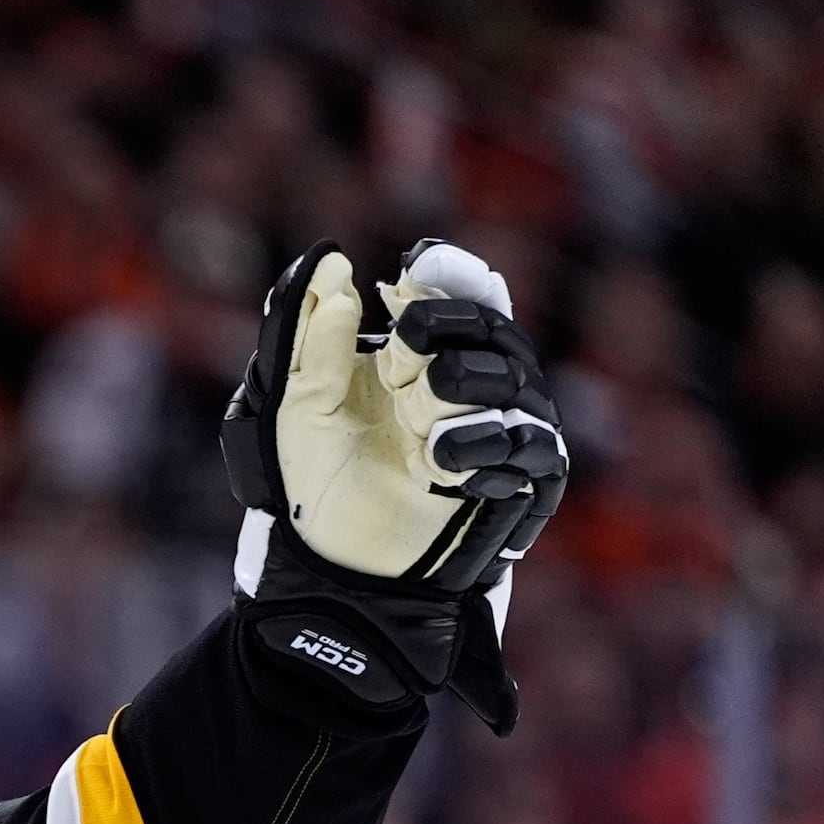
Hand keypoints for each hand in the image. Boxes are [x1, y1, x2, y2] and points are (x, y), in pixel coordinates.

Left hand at [219, 238, 570, 730]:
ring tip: (419, 426)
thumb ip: (310, 338)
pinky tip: (443, 460)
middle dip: (445, 335)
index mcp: (417, 355)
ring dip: (458, 395)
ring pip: (509, 381)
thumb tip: (332, 267)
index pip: (456, 297)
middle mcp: (465, 382)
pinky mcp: (514, 476)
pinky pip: (525, 444)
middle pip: (488, 330)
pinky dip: (481, 446)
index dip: (448, 277)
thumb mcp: (298, 405)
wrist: (333, 558)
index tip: (422, 266)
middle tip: (402, 353)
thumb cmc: (317, 478)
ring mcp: (495, 426)